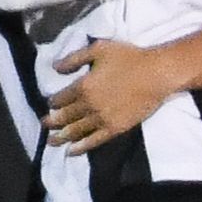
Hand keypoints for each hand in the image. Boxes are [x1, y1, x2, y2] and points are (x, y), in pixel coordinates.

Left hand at [43, 40, 181, 151]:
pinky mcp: (115, 128)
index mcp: (83, 85)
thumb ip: (75, 58)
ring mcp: (101, 119)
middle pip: (65, 116)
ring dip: (61, 137)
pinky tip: (71, 151)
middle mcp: (88, 105)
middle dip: (52, 121)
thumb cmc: (129, 58)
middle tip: (44, 125)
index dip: (53, 102)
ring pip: (76, 131)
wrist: (157, 74)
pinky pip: (93, 141)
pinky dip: (80, 147)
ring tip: (51, 141)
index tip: (51, 104)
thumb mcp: (99, 49)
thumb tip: (55, 67)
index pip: (61, 98)